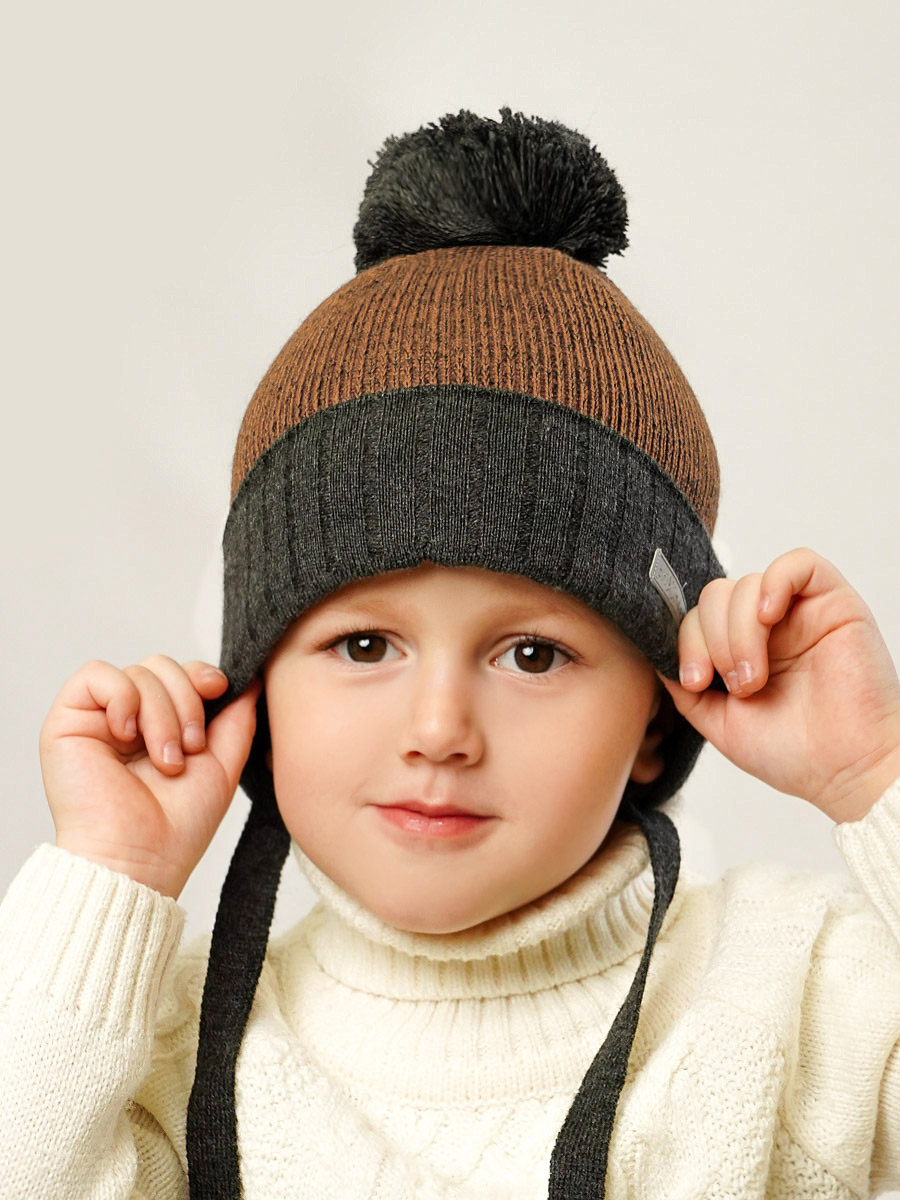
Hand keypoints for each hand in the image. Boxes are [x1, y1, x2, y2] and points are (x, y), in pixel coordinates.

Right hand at [39, 656, 260, 898]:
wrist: (141, 858)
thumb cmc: (178, 824)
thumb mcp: (223, 762)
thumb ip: (237, 718)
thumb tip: (253, 677)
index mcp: (161, 724)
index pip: (181, 672)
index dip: (201, 674)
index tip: (219, 690)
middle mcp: (129, 718)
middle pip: (161, 666)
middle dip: (186, 702)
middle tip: (189, 749)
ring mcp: (98, 718)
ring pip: (138, 672)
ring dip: (161, 715)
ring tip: (163, 761)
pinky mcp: (68, 721)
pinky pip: (96, 675)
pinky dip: (123, 698)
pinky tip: (127, 735)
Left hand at [657, 547, 899, 822]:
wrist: (845, 771)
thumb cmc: (792, 752)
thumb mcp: (718, 720)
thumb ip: (685, 687)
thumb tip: (654, 653)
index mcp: (739, 649)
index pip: (695, 618)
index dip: (686, 643)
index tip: (695, 683)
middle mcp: (768, 626)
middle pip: (714, 596)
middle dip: (711, 640)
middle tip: (735, 685)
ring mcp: (799, 612)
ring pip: (746, 584)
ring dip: (739, 632)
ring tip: (755, 678)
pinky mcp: (834, 601)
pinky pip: (797, 563)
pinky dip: (774, 583)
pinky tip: (771, 618)